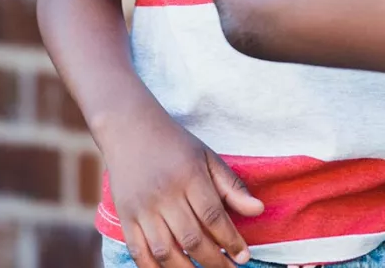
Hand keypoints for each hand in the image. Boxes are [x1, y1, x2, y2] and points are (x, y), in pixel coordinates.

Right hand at [100, 107, 263, 267]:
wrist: (129, 130)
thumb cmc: (175, 145)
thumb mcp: (208, 157)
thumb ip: (232, 186)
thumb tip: (258, 210)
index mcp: (189, 177)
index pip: (213, 217)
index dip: (230, 240)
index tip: (244, 256)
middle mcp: (164, 195)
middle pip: (191, 238)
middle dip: (214, 261)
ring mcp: (141, 208)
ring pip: (165, 250)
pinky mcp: (125, 217)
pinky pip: (138, 252)